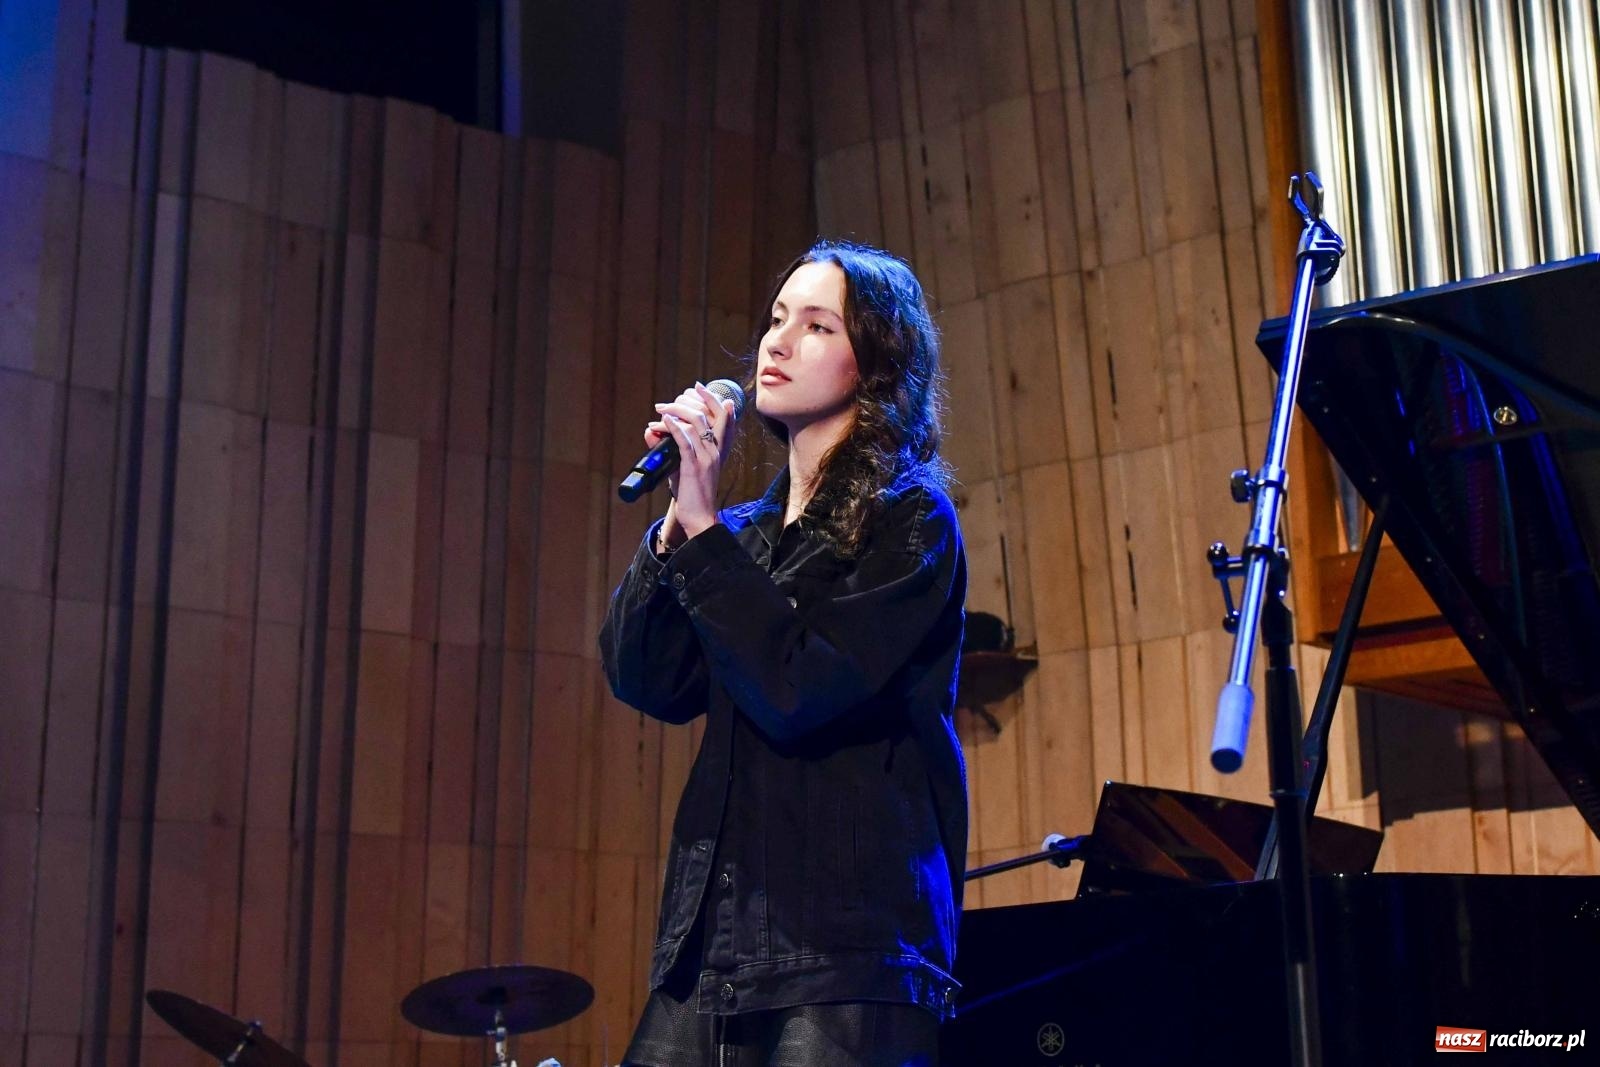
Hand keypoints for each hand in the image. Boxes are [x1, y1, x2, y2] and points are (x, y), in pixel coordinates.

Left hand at [645, 382, 738, 542]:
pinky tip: (663, 421)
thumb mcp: (682, 468)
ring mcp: (706, 458)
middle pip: (705, 415)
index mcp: (717, 451)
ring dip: (675, 413)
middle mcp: (714, 451)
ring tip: (661, 410)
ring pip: (694, 424)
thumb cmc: (692, 496)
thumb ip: (670, 449)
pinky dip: (672, 428)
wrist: (700, 518)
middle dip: (687, 402)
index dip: (713, 400)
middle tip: (669, 401)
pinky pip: (684, 441)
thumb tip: (651, 432)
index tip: (698, 388)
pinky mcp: (694, 466)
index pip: (723, 418)